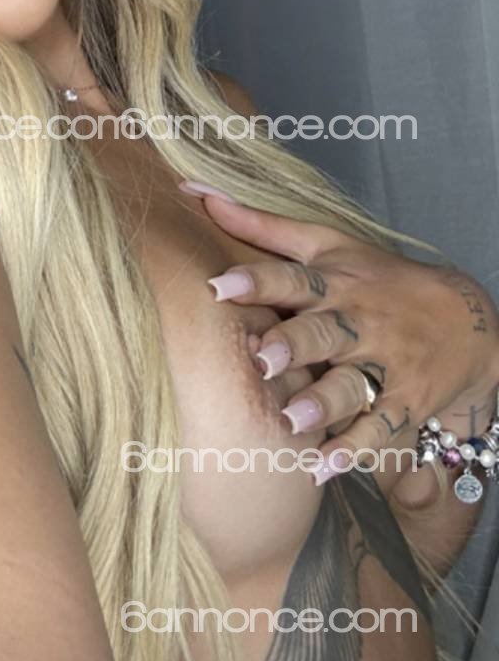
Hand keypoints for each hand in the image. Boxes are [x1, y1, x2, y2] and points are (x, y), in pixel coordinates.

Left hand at [180, 181, 498, 481]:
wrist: (466, 318)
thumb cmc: (375, 276)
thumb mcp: (325, 243)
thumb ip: (259, 224)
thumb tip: (195, 190)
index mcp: (333, 281)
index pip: (291, 278)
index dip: (256, 281)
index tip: (218, 285)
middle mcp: (357, 321)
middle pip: (324, 333)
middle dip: (295, 345)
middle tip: (262, 359)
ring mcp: (385, 363)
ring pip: (353, 384)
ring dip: (323, 403)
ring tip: (292, 419)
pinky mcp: (406, 401)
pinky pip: (380, 428)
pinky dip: (355, 451)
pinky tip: (323, 469)